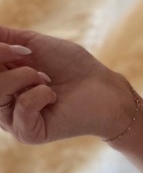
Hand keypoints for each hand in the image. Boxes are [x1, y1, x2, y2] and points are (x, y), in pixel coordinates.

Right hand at [0, 25, 131, 145]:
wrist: (103, 88)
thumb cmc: (72, 66)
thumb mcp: (31, 44)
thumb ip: (2, 39)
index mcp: (0, 83)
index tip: (19, 47)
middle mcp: (0, 103)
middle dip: (2, 57)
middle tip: (29, 57)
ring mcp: (12, 120)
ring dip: (24, 76)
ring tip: (44, 78)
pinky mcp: (28, 134)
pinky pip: (21, 108)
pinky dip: (39, 94)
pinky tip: (52, 96)